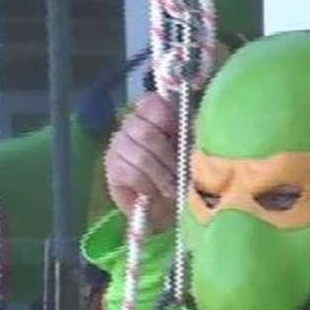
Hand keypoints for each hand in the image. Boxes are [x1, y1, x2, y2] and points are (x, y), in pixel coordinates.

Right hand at [104, 93, 182, 235]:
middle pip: (145, 133)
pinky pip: (131, 174)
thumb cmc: (185, 175)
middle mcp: (132, 124)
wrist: (170, 207)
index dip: (167, 118)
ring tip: (172, 188)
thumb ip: (194, 134)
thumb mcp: (196, 151)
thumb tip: (196, 128)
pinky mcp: (112, 168)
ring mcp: (119, 145)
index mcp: (155, 114)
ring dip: (161, 175)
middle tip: (182, 174)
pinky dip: (148, 186)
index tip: (181, 137)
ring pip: (140, 156)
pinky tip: (155, 193)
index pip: (152, 103)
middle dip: (168, 157)